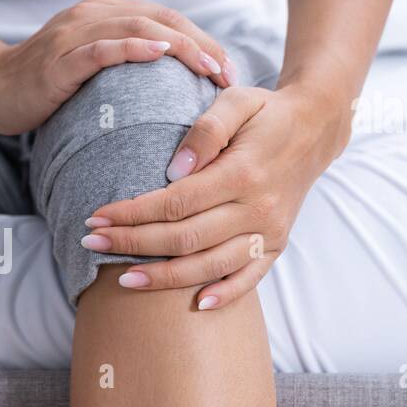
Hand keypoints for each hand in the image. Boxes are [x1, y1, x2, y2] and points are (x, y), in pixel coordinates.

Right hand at [0, 0, 235, 135]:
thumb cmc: (44, 84)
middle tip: (228, 74)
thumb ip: (125, 63)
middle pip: (163, 19)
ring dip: (181, 47)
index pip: (167, 18)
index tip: (228, 70)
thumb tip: (173, 85)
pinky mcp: (59, 58)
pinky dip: (133, 48)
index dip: (202, 40)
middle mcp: (94, 13)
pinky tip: (159, 55)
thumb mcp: (92, 67)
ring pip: (140, 28)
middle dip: (202, 45)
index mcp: (106, 12)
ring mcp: (75, 33)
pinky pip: (102, 49)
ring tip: (207, 68)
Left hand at [82, 84, 349, 308]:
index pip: (176, 201)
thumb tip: (173, 169)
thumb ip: (205, 130)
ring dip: (164, 277)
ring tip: (123, 280)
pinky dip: (224, 295)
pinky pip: (249, 279)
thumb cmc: (265, 113)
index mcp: (244, 173)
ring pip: (210, 265)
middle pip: (185, 238)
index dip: (133, 212)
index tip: (97, 216)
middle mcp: (258, 208)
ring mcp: (269, 232)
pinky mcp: (276, 245)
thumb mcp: (236, 101)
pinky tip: (194, 305)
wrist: (315, 129)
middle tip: (91, 242)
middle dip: (133, 244)